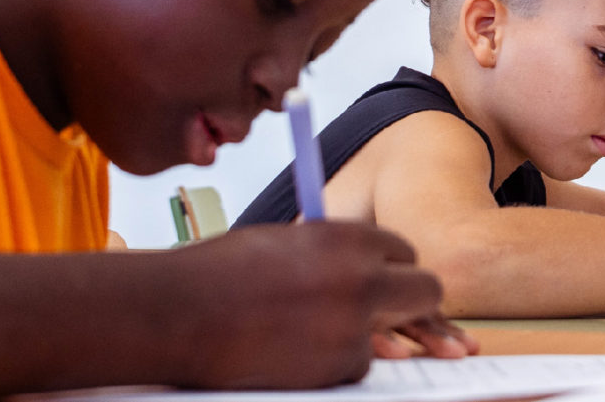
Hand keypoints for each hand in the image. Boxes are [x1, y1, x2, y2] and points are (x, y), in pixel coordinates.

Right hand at [167, 221, 477, 387]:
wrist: (178, 313)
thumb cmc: (221, 273)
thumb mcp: (288, 242)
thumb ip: (335, 252)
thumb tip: (369, 265)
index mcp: (349, 238)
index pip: (403, 251)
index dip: (393, 266)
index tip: (386, 277)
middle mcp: (362, 280)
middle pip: (425, 290)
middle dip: (414, 303)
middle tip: (401, 313)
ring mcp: (353, 327)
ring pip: (390, 334)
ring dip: (366, 334)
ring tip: (314, 327)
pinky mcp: (338, 367)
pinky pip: (357, 366)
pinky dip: (334, 362)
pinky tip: (294, 350)